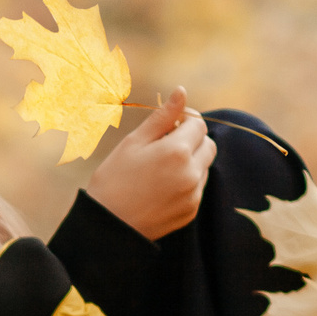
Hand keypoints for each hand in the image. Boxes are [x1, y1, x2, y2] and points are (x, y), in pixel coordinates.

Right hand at [83, 87, 215, 240]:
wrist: (108, 225)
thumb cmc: (114, 178)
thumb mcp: (134, 142)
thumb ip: (162, 116)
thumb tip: (181, 91)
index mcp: (176, 151)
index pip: (198, 124)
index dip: (184, 121)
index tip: (167, 126)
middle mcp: (191, 172)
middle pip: (208, 144)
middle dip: (192, 140)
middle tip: (163, 146)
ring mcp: (194, 194)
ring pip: (205, 165)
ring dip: (191, 160)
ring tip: (160, 169)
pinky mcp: (192, 210)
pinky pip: (198, 186)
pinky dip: (186, 181)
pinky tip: (161, 186)